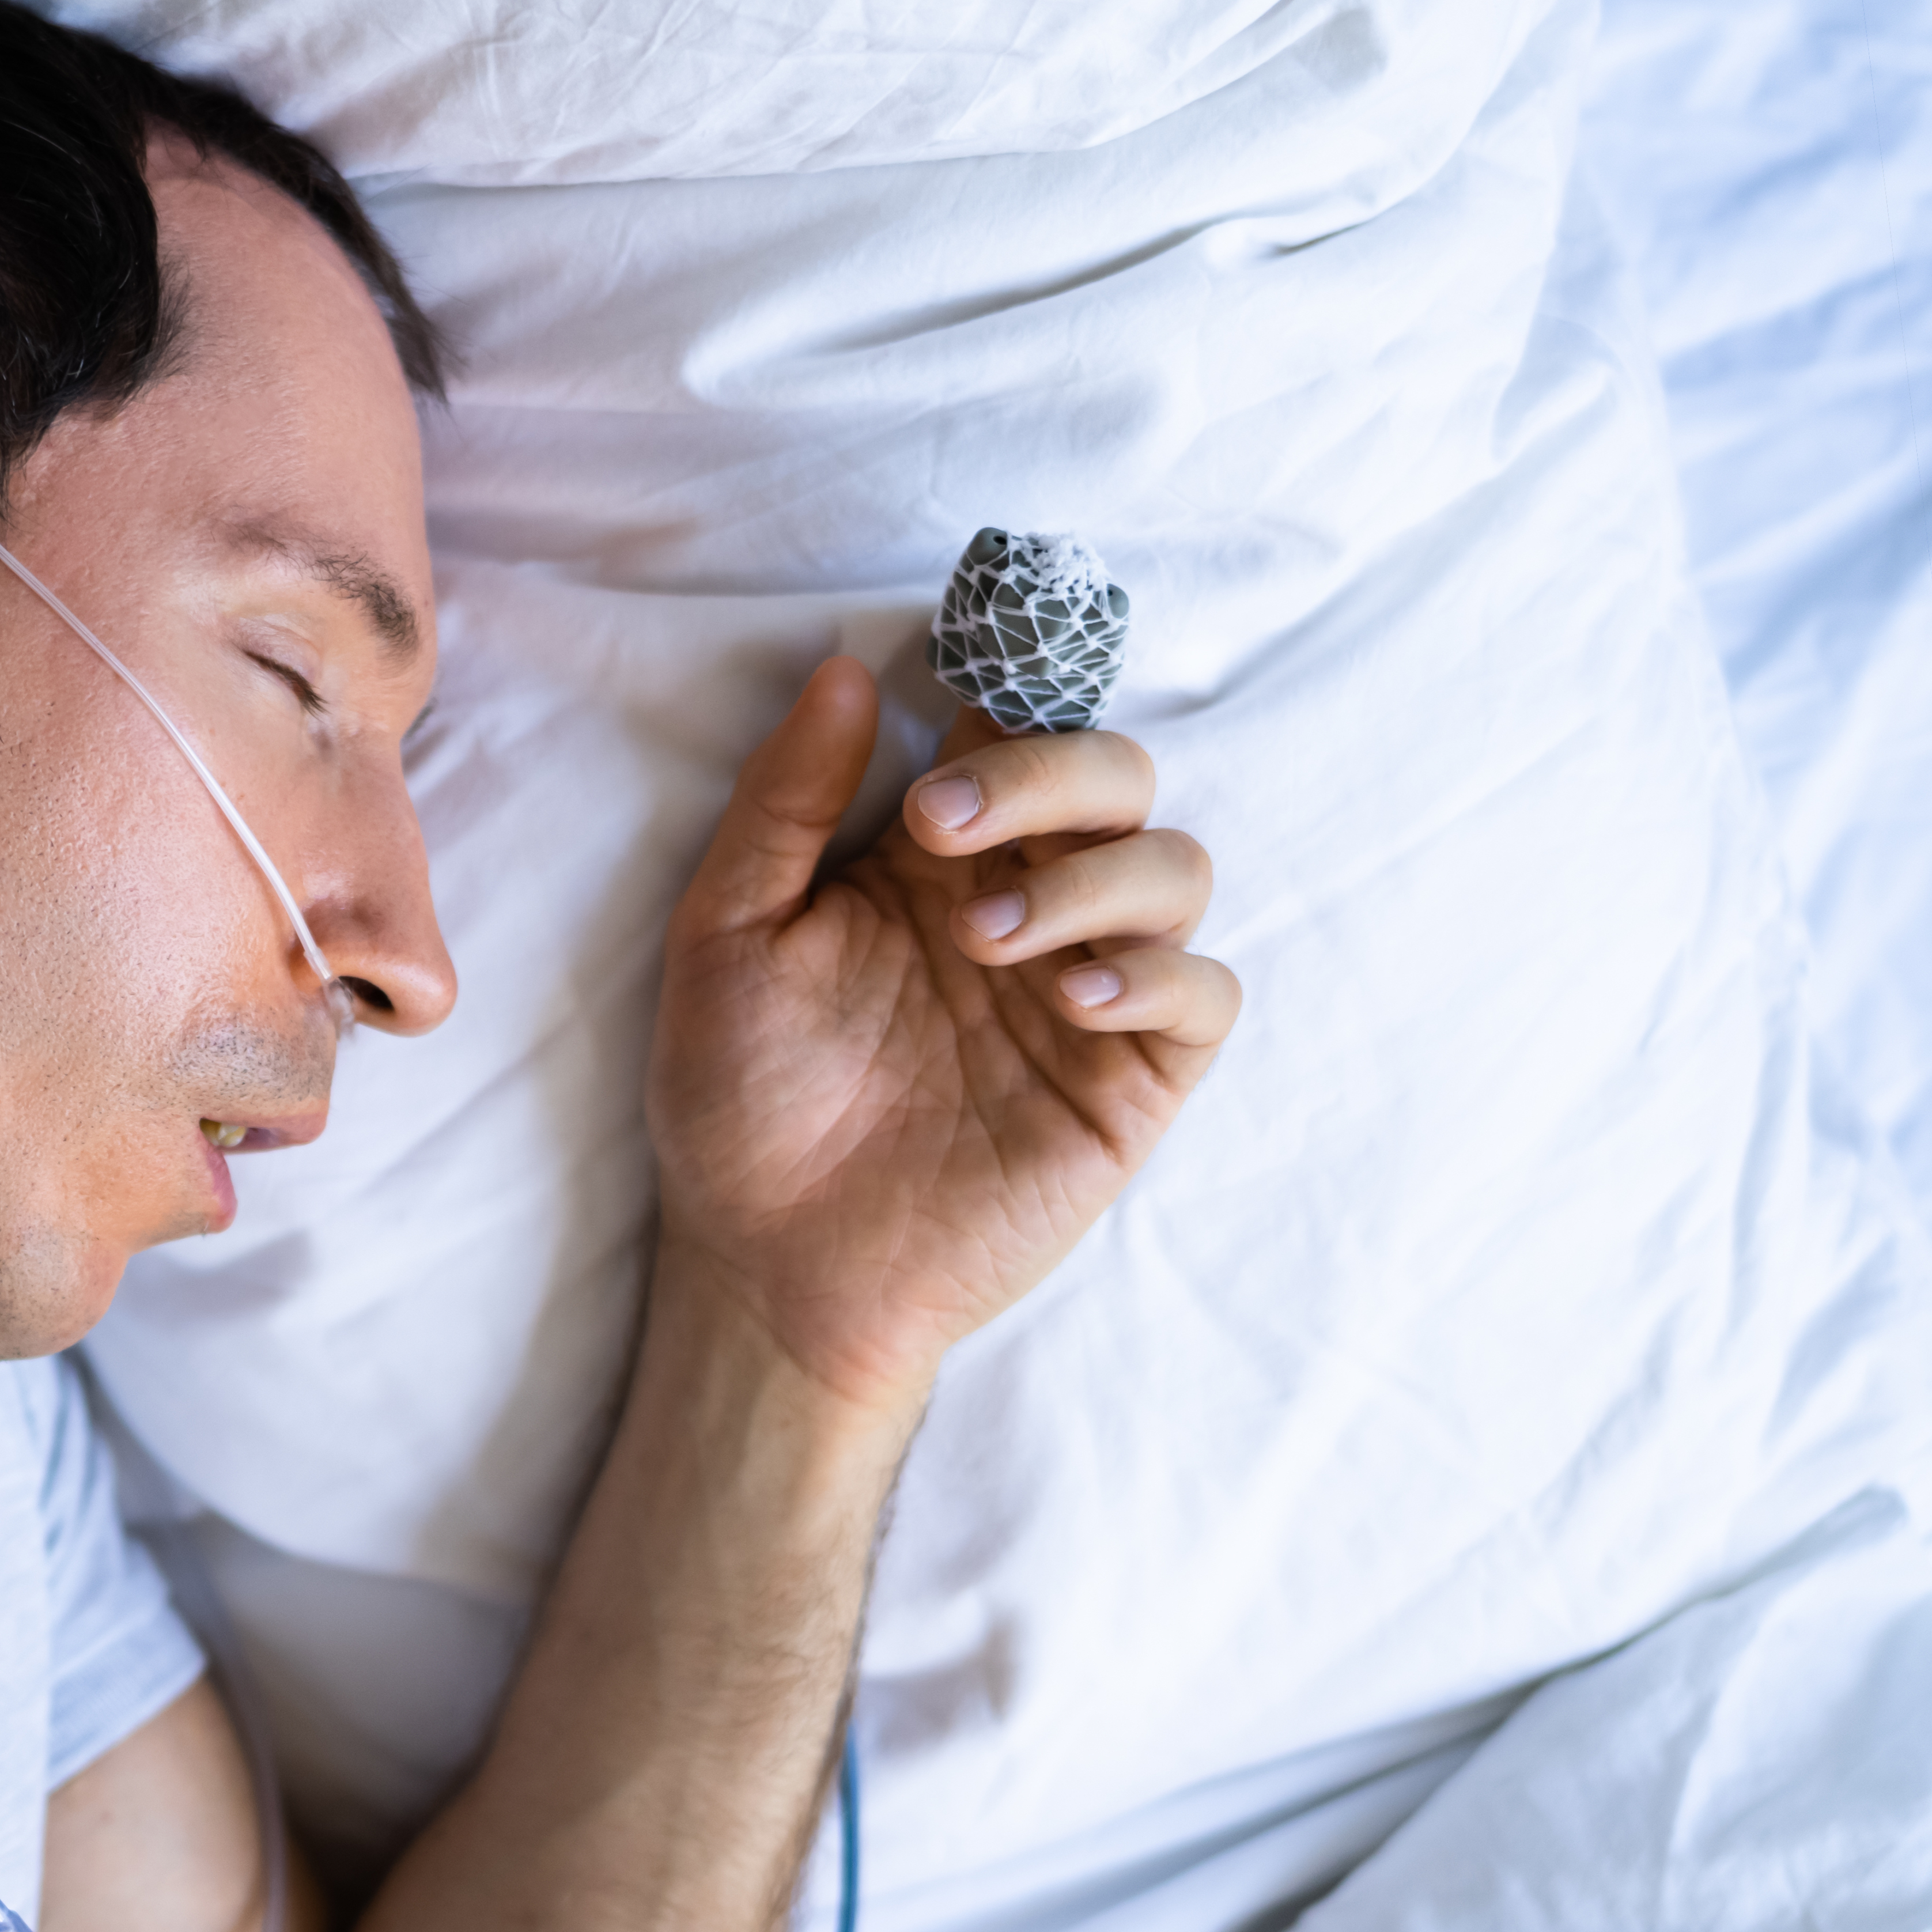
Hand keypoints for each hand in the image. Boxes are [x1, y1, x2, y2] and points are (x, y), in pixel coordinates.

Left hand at [645, 654, 1238, 1412]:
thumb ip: (785, 801)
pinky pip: (1206, 993)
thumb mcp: (725, 933)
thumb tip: (840, 669)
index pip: (1016, 723)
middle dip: (1049, 773)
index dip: (1005, 696)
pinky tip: (1073, 1001)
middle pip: (1116, 774)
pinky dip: (1159, 976)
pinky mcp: (1130, 1079)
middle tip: (946, 824)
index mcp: (935, 855)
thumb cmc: (737, 1097)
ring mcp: (1088, 987)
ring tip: (986, 939)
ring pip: (1177, 866)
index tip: (930, 732)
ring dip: (1095, 877)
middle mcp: (1026, 901)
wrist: (770, 1262)